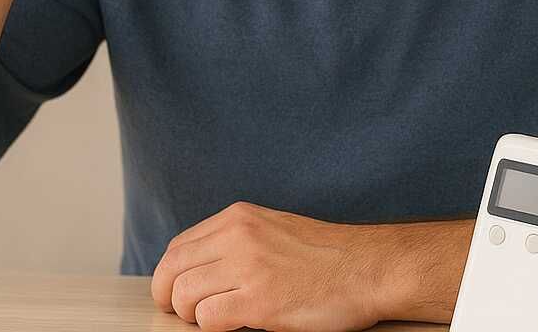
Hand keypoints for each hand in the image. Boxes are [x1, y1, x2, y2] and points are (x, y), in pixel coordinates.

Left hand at [150, 201, 389, 331]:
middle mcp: (238, 236)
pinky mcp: (259, 301)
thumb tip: (199, 268)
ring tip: (214, 319)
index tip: (177, 292)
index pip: (178, 247)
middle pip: (171, 270)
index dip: (171, 275)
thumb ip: (237, 240)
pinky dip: (213, 326)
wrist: (369, 268)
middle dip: (168, 297)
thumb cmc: (328, 255)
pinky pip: (208, 319)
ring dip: (192, 315)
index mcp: (239, 217)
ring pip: (183, 296)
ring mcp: (248, 267)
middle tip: (181, 313)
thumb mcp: (274, 228)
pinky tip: (235, 323)